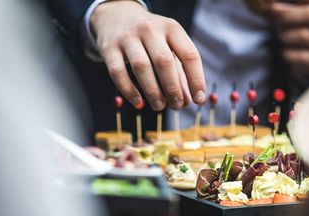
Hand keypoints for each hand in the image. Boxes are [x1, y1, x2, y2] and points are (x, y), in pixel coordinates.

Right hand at [90, 1, 205, 110]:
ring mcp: (127, 37)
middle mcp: (150, 29)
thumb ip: (178, 71)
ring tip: (159, 106)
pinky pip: (118, 72)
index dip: (196, 79)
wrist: (116, 16)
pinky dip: (129, 90)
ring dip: (152, 91)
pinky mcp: (109, 47)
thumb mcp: (167, 45)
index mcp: (171, 28)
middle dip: (172, 88)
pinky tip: (138, 102)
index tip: (199, 99)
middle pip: (164, 61)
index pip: (189, 54)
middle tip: (176, 106)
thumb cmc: (149, 38)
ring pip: (141, 67)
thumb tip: (187, 101)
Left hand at [266, 0, 308, 78]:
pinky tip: (285, 53)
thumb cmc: (292, 31)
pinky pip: (301, 57)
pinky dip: (289, 54)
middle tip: (274, 19)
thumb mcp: (284, 18)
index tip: (277, 5)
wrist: (303, 59)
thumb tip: (262, 6)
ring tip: (281, 37)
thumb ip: (274, 11)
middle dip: (287, 16)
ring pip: (303, 36)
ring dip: (286, 36)